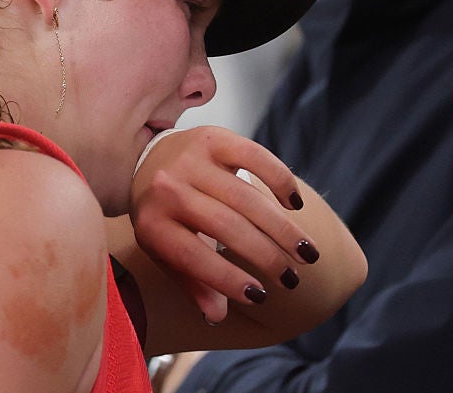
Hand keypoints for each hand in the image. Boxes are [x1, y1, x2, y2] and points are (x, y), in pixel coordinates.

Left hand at [130, 126, 317, 322]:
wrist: (146, 161)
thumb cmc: (165, 217)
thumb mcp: (167, 252)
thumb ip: (192, 282)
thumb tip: (216, 315)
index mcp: (152, 224)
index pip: (193, 257)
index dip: (228, 279)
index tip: (261, 297)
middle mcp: (166, 189)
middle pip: (226, 226)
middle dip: (265, 256)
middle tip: (292, 278)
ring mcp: (190, 159)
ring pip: (246, 197)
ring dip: (282, 228)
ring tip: (306, 253)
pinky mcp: (213, 137)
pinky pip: (255, 156)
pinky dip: (279, 180)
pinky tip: (294, 205)